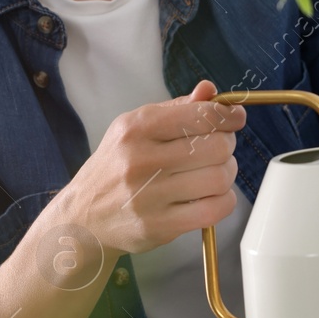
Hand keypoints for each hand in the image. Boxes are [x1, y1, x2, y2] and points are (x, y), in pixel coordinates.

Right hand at [52, 79, 245, 256]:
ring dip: (226, 174)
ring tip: (213, 173)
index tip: (235, 119)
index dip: (227, 116)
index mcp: (136, 128)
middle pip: (216, 147)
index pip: (199, 116)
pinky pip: (214, 210)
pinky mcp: (159, 226)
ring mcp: (149, 196)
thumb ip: (177, 108)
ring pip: (219, 178)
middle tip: (219, 150)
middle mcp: (141, 160)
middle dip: (227, 146)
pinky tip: (212, 197)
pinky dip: (224, 201)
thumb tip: (210, 91)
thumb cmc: (116, 167)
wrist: (84, 218)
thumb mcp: (136, 129)